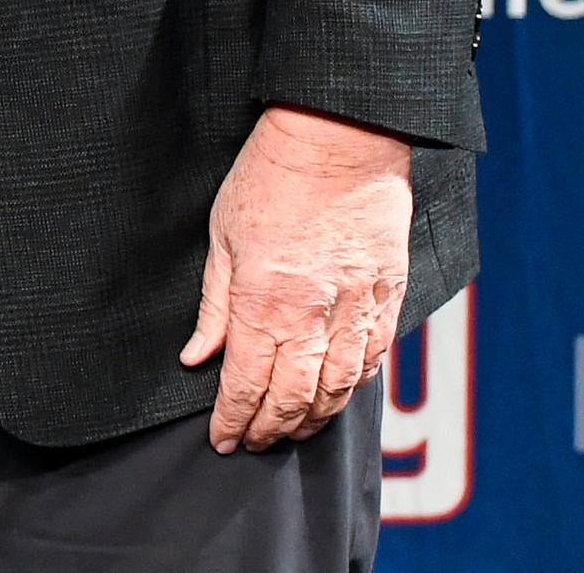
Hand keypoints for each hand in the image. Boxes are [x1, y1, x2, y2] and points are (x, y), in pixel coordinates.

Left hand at [183, 103, 413, 450]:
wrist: (338, 140)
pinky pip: (372, 361)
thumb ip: (214, 305)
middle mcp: (312, 318)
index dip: (232, 420)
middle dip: (270, 429)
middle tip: (253, 443)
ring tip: (291, 431)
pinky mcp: (386, 298)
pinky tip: (336, 397)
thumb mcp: (222, 238)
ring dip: (312, 420)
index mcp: (262, 303)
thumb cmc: (271, 178)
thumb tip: (197, 356)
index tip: (221, 440)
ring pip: (337, 391)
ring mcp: (356, 311)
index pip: (245, 385)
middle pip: (292, 399)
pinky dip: (352, 389)